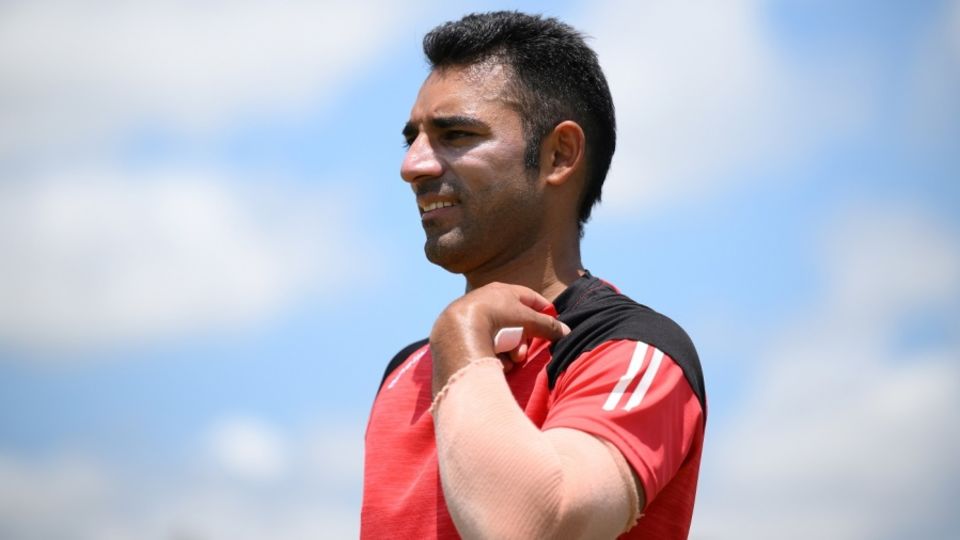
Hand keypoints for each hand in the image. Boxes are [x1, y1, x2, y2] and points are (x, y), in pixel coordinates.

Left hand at [429, 282, 570, 394]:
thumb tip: (566, 332)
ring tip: (509, 361)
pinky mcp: (462, 334)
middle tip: (522, 354)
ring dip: (509, 351)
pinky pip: (484, 345)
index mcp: (503, 291)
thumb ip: (548, 326)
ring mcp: (473, 317)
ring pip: (500, 336)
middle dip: (522, 341)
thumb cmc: (496, 316)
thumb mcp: (527, 319)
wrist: (459, 329)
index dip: (543, 310)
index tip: (552, 324)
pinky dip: (492, 355)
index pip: (530, 298)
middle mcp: (487, 300)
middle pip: (515, 322)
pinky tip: (494, 362)